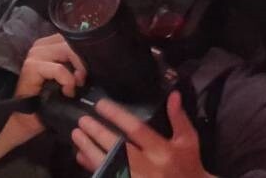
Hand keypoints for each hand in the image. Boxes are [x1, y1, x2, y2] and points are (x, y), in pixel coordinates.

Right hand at [0, 33, 87, 150]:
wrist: (29, 117)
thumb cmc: (50, 98)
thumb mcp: (67, 77)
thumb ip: (76, 65)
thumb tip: (96, 62)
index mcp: (48, 45)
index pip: (71, 36)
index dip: (84, 51)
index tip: (89, 71)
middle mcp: (39, 46)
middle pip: (71, 41)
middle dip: (83, 61)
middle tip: (84, 80)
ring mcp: (34, 55)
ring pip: (67, 50)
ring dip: (77, 70)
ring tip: (76, 86)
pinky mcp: (31, 67)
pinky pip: (59, 69)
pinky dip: (68, 81)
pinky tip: (67, 92)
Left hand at [72, 93, 213, 177]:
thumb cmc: (188, 165)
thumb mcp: (188, 142)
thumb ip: (179, 119)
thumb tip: (173, 94)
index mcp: (163, 151)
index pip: (136, 130)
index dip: (117, 116)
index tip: (101, 105)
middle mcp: (150, 167)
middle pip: (118, 148)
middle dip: (97, 132)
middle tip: (82, 120)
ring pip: (108, 164)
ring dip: (89, 149)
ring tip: (77, 135)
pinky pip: (107, 176)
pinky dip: (92, 166)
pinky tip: (81, 156)